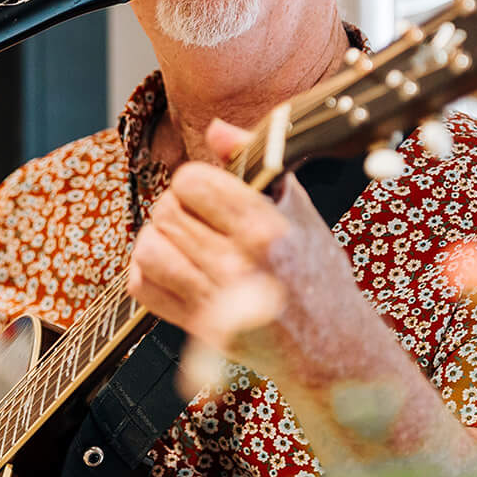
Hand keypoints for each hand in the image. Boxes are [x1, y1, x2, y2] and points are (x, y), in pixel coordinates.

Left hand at [126, 118, 366, 380]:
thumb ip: (255, 163)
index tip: (209, 193)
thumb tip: (216, 128)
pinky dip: (148, 272)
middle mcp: (238, 265)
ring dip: (159, 239)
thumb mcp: (300, 210)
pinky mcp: (200, 330)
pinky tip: (172, 267)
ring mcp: (217, 301)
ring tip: (183, 242)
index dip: (195, 181)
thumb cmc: (318, 276)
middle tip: (198, 219)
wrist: (332, 348)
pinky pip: (144, 288)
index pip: (191, 182)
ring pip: (149, 248)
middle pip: (166, 212)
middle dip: (177, 208)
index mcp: (265, 229)